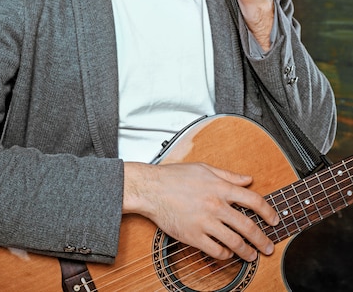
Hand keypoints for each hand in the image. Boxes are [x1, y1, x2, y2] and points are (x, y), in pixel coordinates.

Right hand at [123, 161, 278, 261]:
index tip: (274, 220)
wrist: (151, 189)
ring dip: (246, 252)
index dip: (268, 212)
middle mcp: (216, 205)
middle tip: (268, 247)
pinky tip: (226, 253)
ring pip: (234, 242)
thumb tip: (248, 179)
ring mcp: (205, 222)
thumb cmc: (175, 176)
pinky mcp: (193, 236)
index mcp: (220, 187)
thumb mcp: (204, 168)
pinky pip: (215, 251)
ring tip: (251, 256)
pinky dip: (224, 255)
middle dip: (262, 240)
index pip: (253, 200)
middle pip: (248, 226)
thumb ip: (228, 175)